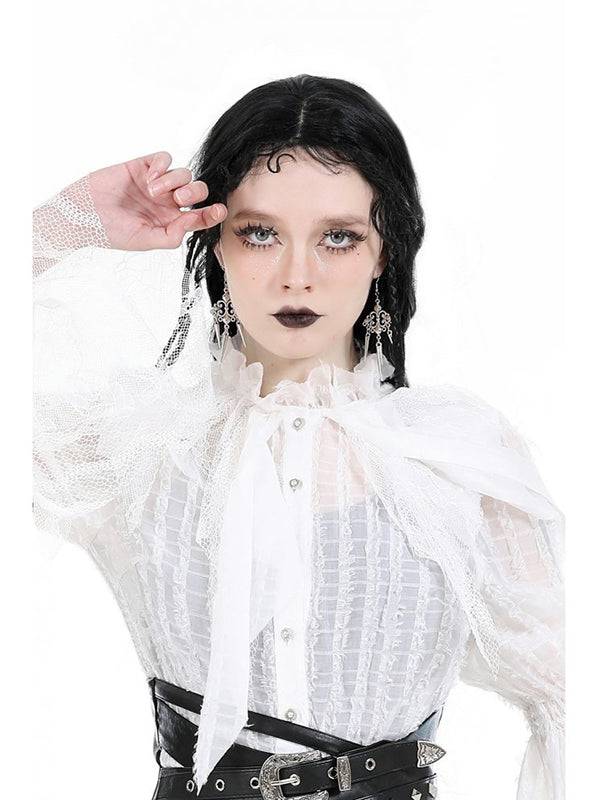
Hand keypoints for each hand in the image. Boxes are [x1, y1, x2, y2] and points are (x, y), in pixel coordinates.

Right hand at [87, 150, 226, 250]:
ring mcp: (156, 183)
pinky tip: (151, 176)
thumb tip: (192, 222)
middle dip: (194, 193)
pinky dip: (163, 165)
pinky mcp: (142, 166)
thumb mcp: (145, 240)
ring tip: (154, 190)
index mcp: (171, 221)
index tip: (218, 210)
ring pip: (183, 174)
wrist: (83, 213)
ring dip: (174, 180)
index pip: (200, 215)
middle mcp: (167, 202)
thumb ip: (172, 235)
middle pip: (197, 191)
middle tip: (178, 198)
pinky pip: (164, 158)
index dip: (212, 213)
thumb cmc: (111, 231)